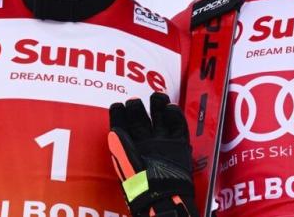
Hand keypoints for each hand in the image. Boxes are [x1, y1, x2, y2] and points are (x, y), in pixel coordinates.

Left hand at [109, 93, 198, 216]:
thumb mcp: (126, 164)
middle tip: (136, 99)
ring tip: (157, 96)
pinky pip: (178, 126)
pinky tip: (170, 108)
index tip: (118, 104)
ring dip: (159, 106)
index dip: (121, 115)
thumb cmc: (142, 183)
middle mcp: (147, 143)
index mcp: (132, 148)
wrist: (164, 197)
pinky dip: (175, 115)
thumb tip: (114, 129)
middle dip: (139, 108)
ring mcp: (164, 143)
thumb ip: (121, 146)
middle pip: (143, 120)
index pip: (124, 127)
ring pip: (161, 119)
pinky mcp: (179, 145)